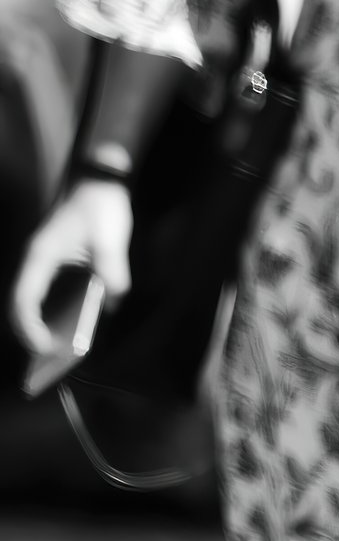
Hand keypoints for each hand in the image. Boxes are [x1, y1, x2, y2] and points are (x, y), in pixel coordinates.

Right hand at [9, 182, 132, 356]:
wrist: (102, 180)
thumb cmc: (101, 207)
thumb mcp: (110, 240)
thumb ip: (112, 272)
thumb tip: (113, 301)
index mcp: (40, 257)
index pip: (23, 300)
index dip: (29, 328)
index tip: (44, 349)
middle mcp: (37, 263)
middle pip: (24, 306)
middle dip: (33, 333)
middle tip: (49, 360)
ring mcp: (46, 263)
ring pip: (37, 301)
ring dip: (45, 324)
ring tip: (60, 351)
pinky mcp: (59, 263)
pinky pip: (52, 293)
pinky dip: (59, 310)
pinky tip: (76, 324)